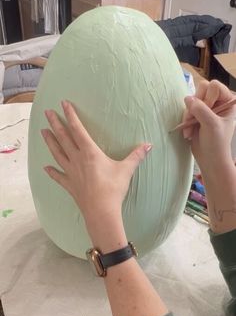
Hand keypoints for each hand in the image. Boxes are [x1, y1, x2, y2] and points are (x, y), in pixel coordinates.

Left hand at [41, 100, 151, 246]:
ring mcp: (71, 172)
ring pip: (57, 153)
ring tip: (43, 132)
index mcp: (90, 152)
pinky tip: (45, 168)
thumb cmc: (113, 188)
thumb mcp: (126, 169)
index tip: (63, 104)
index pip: (78, 129)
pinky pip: (58, 176)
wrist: (101, 211)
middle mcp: (77, 159)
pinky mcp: (70, 185)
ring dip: (50, 142)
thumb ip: (136, 156)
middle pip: (63, 138)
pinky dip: (52, 172)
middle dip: (55, 124)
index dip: (70, 115)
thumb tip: (148, 145)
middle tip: (46, 112)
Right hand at [182, 80, 235, 174]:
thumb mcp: (211, 124)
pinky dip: (185, 120)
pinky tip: (188, 133)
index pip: (215, 86)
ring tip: (190, 130)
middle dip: (196, 106)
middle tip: (196, 120)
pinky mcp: (196, 115)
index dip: (208, 97)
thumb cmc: (216, 143)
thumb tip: (187, 98)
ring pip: (191, 99)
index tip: (208, 113)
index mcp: (228, 102)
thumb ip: (200, 109)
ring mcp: (206, 108)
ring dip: (188, 115)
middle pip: (201, 89)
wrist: (209, 159)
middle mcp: (217, 102)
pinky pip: (186, 109)